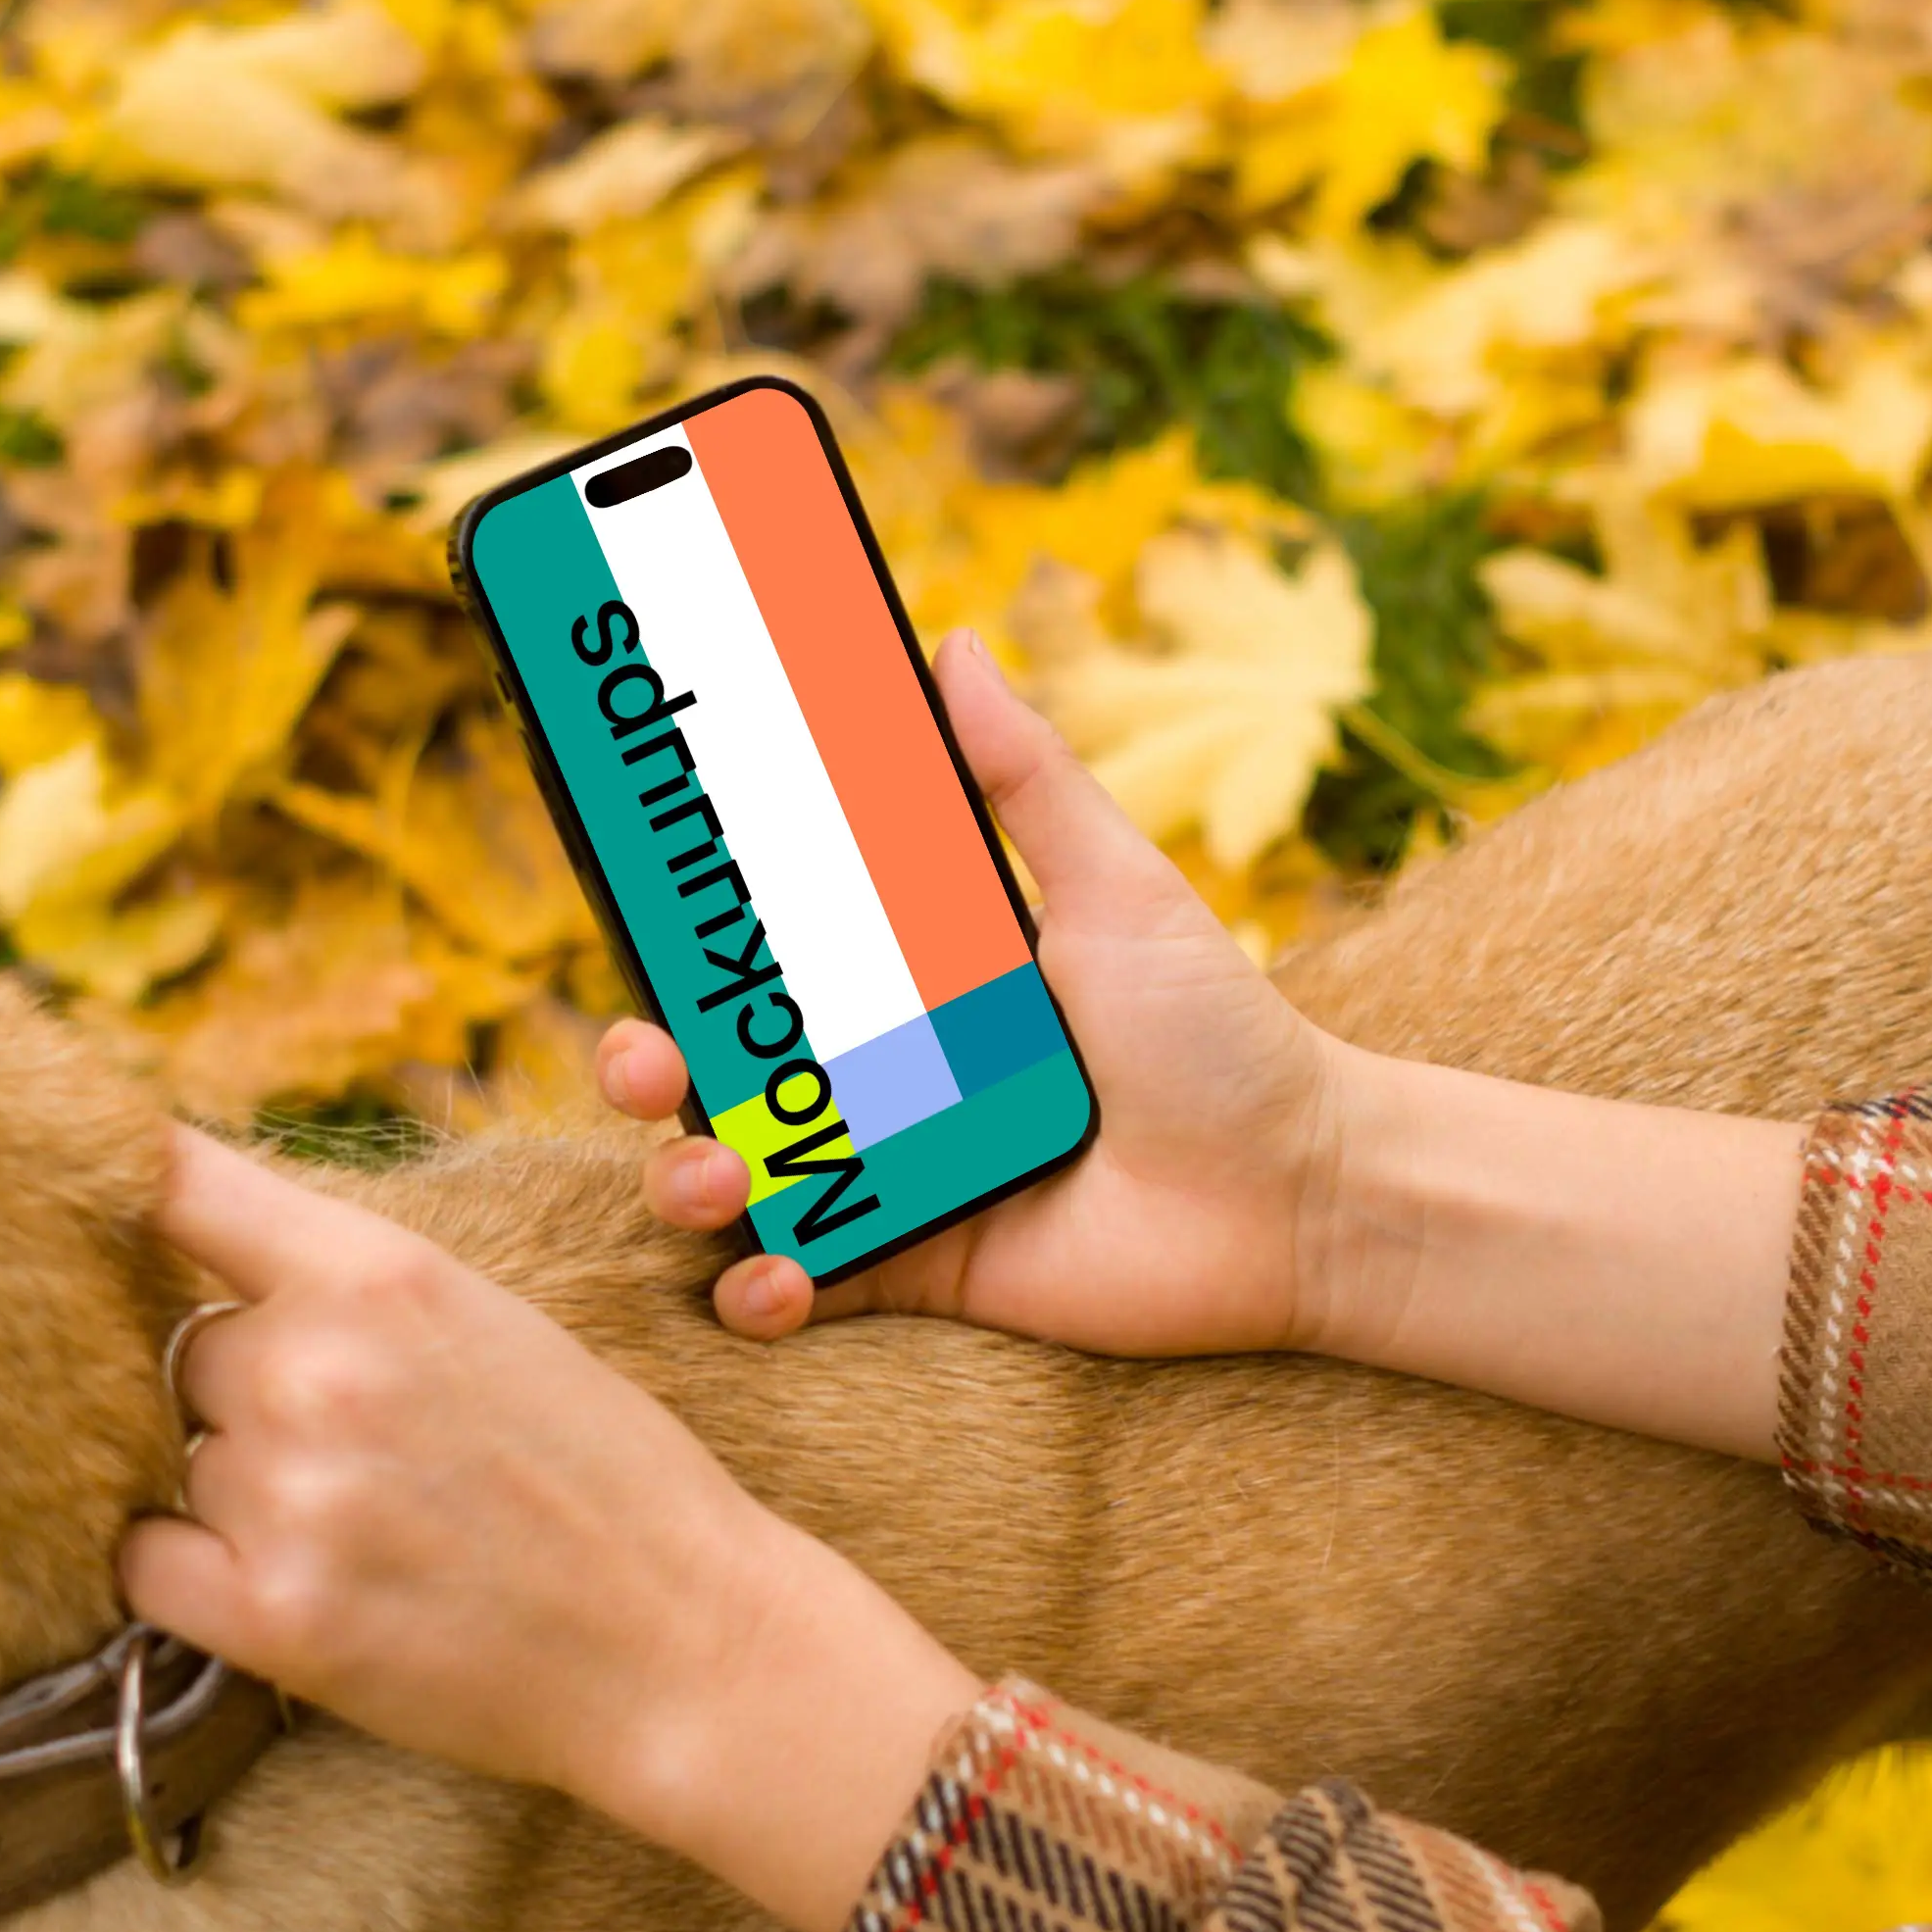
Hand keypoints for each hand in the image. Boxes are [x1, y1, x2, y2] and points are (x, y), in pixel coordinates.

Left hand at [116, 1129, 979, 1931]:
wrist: (686, 1641)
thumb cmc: (603, 1479)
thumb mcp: (494, 1322)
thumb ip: (352, 1285)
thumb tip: (199, 1250)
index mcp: (380, 1270)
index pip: (172, 1180)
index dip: (112, 1183)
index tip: (87, 1195)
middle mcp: (316, 1366)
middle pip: (179, 1349)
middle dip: (242, 1394)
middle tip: (356, 1452)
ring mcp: (289, 1492)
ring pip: (178, 1461)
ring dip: (236, 1492)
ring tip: (365, 1530)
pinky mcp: (274, 1615)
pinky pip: (143, 1565)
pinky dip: (185, 1574)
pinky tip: (278, 1580)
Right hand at [606, 633, 1355, 1352]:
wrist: (1303, 1196)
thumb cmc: (1223, 1036)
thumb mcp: (1119, 889)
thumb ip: (1027, 778)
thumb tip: (951, 640)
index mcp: (912, 978)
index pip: (766, 949)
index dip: (684, 933)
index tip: (629, 895)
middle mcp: (884, 1076)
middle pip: (720, 1064)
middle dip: (649, 1062)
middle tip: (652, 1057)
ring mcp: (894, 1176)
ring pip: (739, 1179)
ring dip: (690, 1181)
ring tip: (717, 1177)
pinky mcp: (920, 1272)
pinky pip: (807, 1287)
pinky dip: (763, 1292)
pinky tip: (770, 1280)